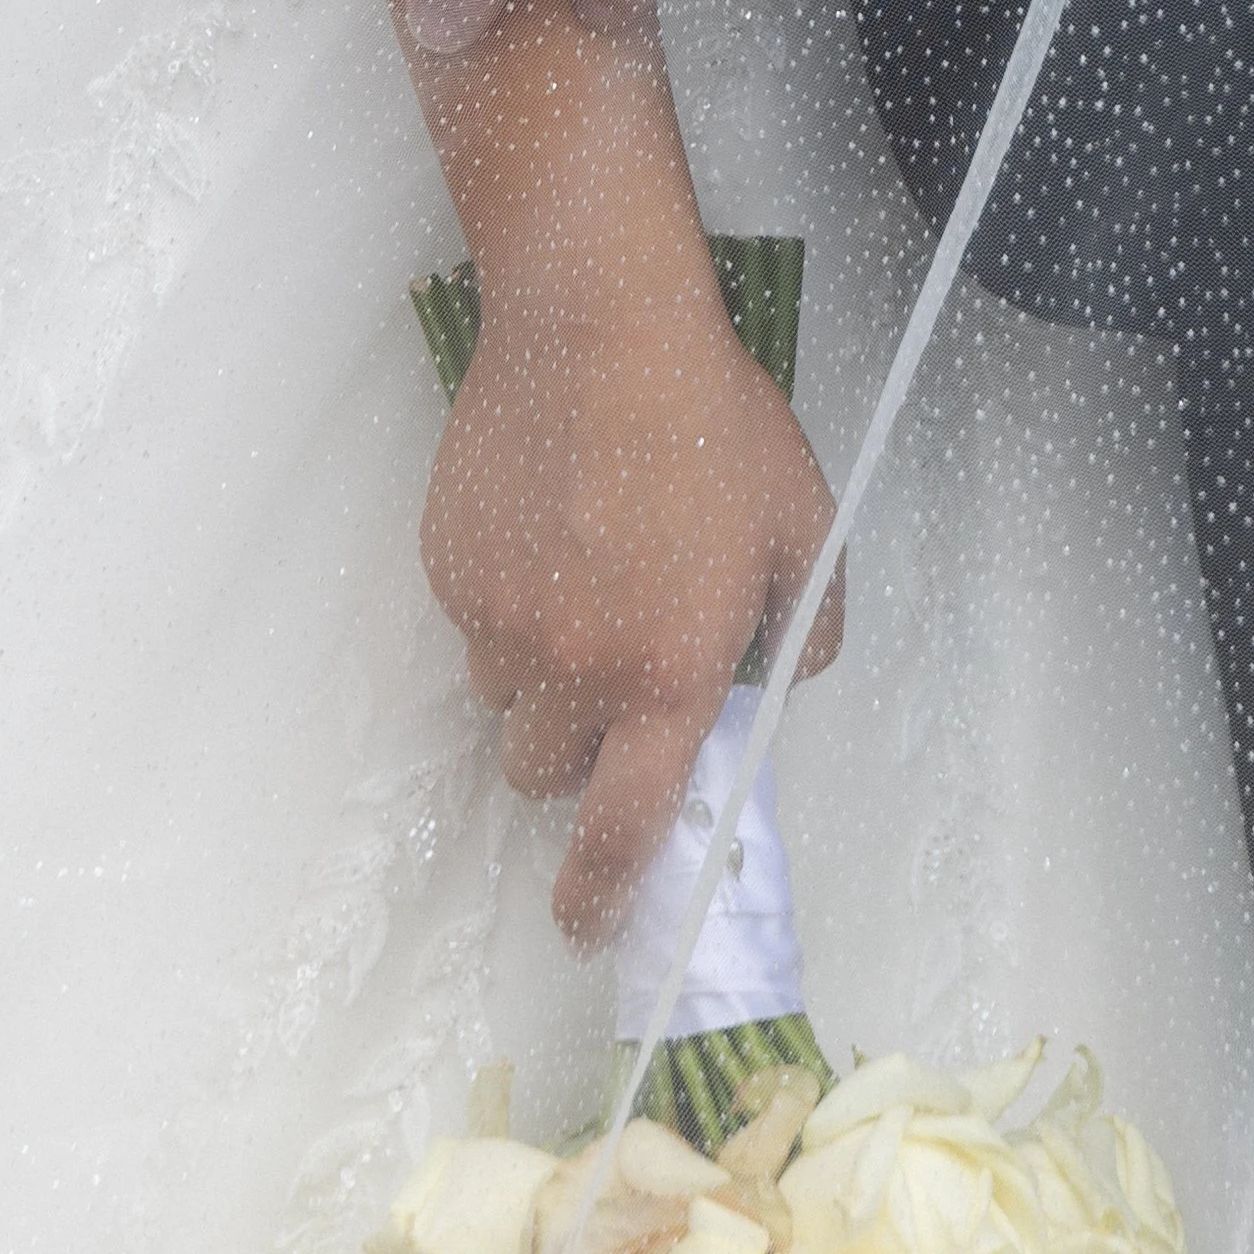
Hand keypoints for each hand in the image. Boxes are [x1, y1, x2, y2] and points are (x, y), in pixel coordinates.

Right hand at [420, 288, 842, 948]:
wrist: (599, 326)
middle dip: (578, 751)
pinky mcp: (449, 565)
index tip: (589, 927)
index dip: (601, 894)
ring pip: (505, 699)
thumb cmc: (714, 421)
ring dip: (539, 676)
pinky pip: (472, 622)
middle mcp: (574, 668)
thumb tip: (779, 683)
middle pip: (547, 774)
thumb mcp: (804, 525)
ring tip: (579, 580)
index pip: (624, 827)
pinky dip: (505, 603)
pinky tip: (543, 526)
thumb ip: (803, 629)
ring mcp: (498, 618)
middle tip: (612, 677)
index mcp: (668, 675)